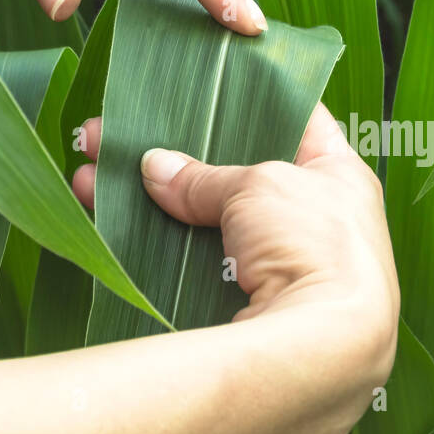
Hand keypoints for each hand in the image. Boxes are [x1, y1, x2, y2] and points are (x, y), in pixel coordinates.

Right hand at [73, 104, 399, 433]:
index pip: (300, 120)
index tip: (204, 81)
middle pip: (237, 179)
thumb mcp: (260, 186)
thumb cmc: (314, 246)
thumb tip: (155, 167)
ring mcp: (284, 275)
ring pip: (205, 227)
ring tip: (91, 179)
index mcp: (343, 180)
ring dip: (149, 205)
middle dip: (175, 158)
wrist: (321, 353)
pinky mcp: (248, 316)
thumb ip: (206, 175)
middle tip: (116, 137)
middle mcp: (320, 227)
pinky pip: (192, 270)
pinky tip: (106, 226)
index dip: (252, 97)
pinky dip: (152, 250)